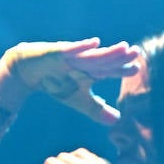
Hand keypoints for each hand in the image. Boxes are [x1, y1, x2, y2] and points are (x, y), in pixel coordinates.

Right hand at [0, 39, 140, 124]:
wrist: (27, 71)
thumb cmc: (56, 82)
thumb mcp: (77, 99)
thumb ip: (96, 109)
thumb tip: (117, 120)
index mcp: (90, 71)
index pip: (109, 70)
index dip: (122, 70)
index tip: (136, 69)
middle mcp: (83, 62)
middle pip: (103, 60)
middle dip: (119, 57)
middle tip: (136, 52)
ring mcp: (70, 56)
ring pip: (91, 56)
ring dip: (106, 52)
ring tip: (123, 47)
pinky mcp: (56, 52)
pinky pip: (70, 50)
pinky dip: (82, 47)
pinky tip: (95, 42)